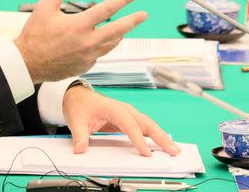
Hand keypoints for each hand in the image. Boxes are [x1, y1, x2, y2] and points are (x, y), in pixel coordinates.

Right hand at [13, 0, 145, 83]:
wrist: (28, 64)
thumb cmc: (34, 35)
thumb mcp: (44, 8)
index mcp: (79, 25)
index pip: (108, 8)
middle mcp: (87, 41)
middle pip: (118, 29)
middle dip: (133, 20)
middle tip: (143, 14)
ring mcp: (88, 56)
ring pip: (111, 43)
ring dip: (119, 34)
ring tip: (123, 28)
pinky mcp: (86, 66)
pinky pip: (100, 53)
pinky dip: (102, 45)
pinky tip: (99, 41)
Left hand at [63, 86, 180, 156]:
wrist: (77, 96)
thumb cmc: (79, 105)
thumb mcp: (75, 120)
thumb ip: (79, 136)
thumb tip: (80, 149)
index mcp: (112, 108)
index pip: (128, 123)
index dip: (138, 138)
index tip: (146, 152)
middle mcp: (123, 109)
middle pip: (145, 122)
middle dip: (160, 136)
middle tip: (173, 150)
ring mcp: (127, 114)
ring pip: (148, 125)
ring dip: (161, 136)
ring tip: (173, 150)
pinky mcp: (128, 119)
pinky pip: (144, 128)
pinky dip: (154, 136)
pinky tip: (161, 145)